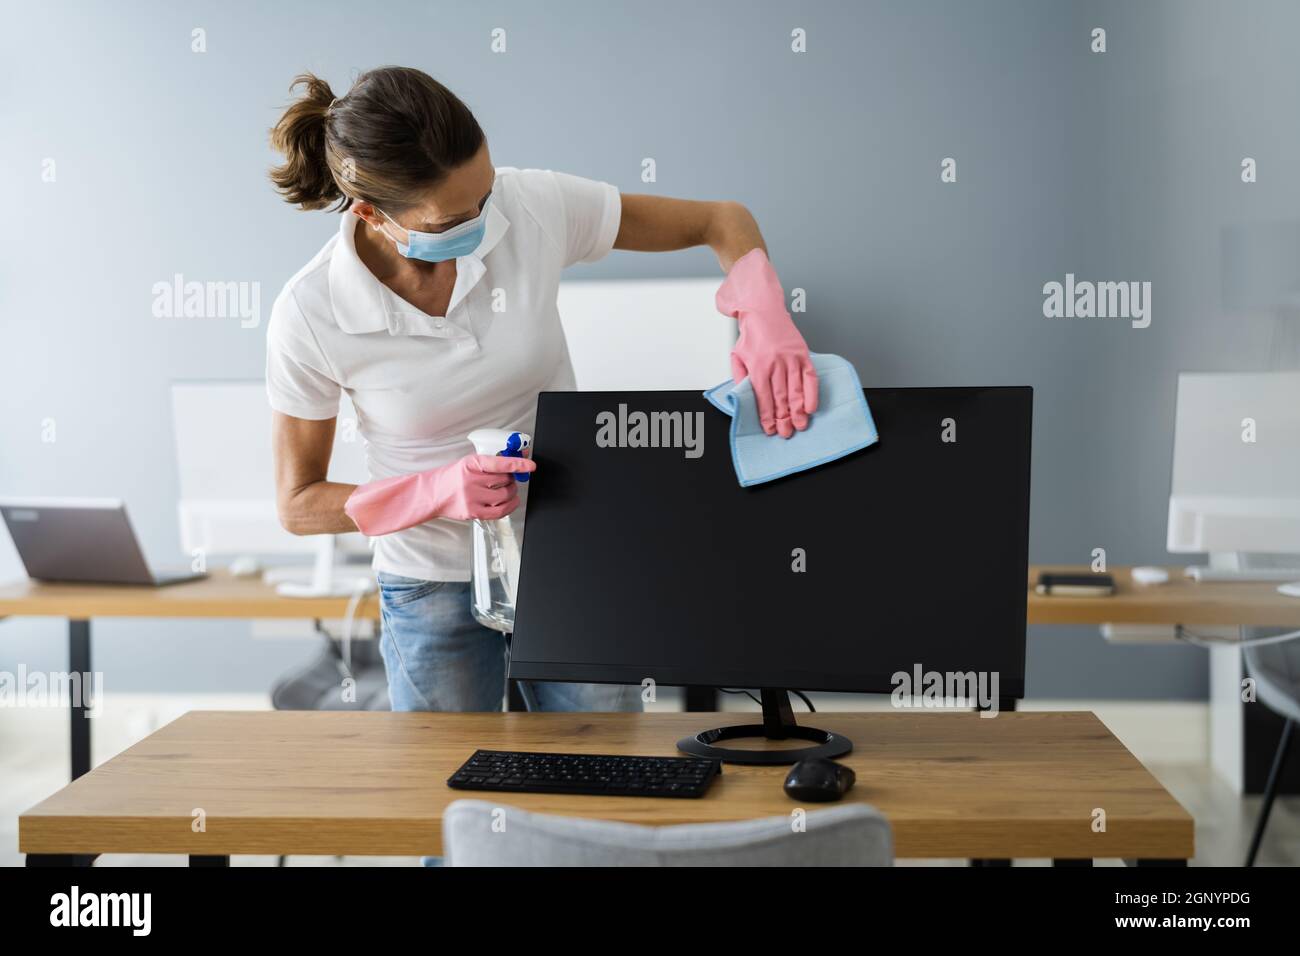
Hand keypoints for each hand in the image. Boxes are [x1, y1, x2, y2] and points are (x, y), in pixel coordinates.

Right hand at [437, 454, 535, 520]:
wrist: (432, 494)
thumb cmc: (452, 477)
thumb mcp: (469, 463)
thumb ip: (493, 461)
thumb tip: (520, 456)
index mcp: (470, 464)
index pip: (499, 463)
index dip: (517, 464)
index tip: (530, 465)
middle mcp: (470, 480)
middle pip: (504, 480)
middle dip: (511, 479)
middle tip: (509, 479)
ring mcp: (471, 498)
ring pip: (504, 496)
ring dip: (512, 492)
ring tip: (508, 490)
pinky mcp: (473, 512)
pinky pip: (499, 512)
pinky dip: (510, 506)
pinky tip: (510, 502)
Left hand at [716, 248, 817, 437]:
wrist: (763, 309)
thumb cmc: (750, 335)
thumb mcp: (737, 356)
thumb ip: (740, 379)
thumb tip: (744, 399)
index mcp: (757, 366)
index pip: (763, 397)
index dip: (767, 416)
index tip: (770, 429)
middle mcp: (775, 363)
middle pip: (781, 397)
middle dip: (784, 418)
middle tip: (787, 433)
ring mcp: (791, 358)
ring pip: (796, 389)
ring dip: (798, 410)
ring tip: (800, 425)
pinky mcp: (802, 353)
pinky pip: (810, 376)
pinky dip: (812, 393)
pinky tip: (812, 407)